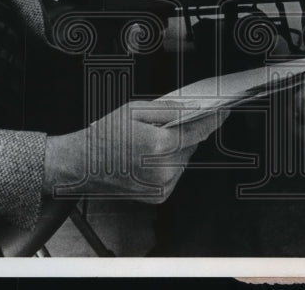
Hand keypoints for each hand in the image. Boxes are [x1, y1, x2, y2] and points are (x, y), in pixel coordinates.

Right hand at [43, 99, 221, 202]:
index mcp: (159, 145)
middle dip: (186, 132)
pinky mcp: (159, 195)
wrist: (82, 165)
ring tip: (152, 141)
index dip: (213, 119)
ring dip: (177, 148)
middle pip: (192, 144)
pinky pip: (175, 173)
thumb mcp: (134, 110)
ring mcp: (162, 185)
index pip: (198, 130)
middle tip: (168, 124)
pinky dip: (169, 163)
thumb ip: (167, 109)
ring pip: (184, 159)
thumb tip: (190, 108)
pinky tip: (149, 156)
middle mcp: (164, 169)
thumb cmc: (104, 136)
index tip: (223, 111)